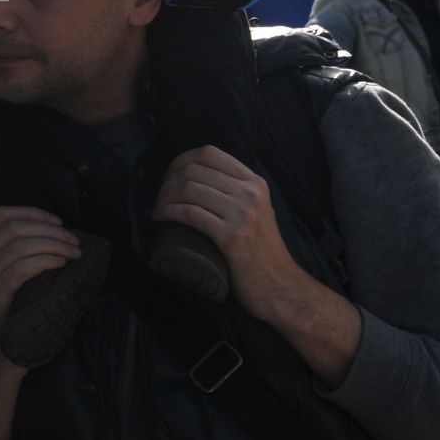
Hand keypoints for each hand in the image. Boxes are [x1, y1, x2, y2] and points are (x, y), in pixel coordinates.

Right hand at [0, 207, 79, 370]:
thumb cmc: (12, 319)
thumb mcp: (6, 282)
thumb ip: (16, 257)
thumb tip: (55, 232)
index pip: (0, 216)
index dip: (33, 213)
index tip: (58, 222)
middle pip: (12, 228)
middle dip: (49, 229)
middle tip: (73, 241)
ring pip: (18, 245)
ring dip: (53, 244)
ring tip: (73, 252)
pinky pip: (20, 268)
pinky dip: (44, 260)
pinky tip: (60, 264)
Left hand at [153, 146, 305, 322]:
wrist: (281, 286)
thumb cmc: (262, 252)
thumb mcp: (257, 211)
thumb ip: (236, 192)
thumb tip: (200, 177)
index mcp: (255, 183)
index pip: (210, 153)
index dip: (181, 160)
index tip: (169, 176)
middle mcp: (250, 194)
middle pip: (194, 170)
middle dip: (168, 181)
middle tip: (160, 197)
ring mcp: (242, 214)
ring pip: (188, 189)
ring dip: (164, 198)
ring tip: (159, 209)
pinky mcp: (232, 237)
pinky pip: (190, 213)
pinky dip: (168, 212)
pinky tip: (160, 218)